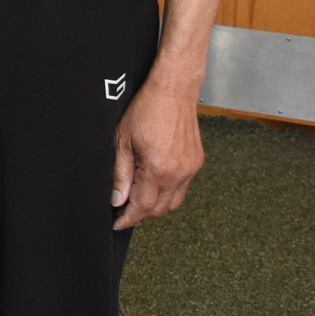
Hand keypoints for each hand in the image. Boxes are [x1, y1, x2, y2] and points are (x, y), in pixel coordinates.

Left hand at [110, 77, 203, 229]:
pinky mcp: (196, 163)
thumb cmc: (146, 109)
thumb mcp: (122, 141)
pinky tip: (154, 184)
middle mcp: (178, 173)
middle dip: (141, 214)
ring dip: (156, 205)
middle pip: (160, 209)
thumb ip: (120, 174)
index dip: (128, 218)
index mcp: (158, 169)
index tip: (118, 223)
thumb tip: (118, 199)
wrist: (173, 91)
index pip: (143, 206)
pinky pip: (182, 188)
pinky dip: (168, 192)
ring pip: (173, 202)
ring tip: (137, 198)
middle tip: (123, 211)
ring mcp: (191, 169)